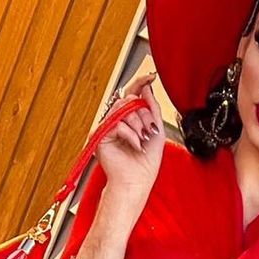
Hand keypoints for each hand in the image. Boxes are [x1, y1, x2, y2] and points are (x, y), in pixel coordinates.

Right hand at [92, 71, 164, 205]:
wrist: (136, 182)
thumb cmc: (145, 163)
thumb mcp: (157, 131)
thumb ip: (153, 108)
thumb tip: (147, 88)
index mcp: (131, 119)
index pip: (133, 94)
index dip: (140, 83)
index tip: (150, 76)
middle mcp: (118, 121)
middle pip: (130, 100)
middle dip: (144, 115)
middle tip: (148, 131)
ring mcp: (108, 127)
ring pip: (123, 109)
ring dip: (138, 124)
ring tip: (142, 140)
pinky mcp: (101, 135)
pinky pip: (117, 123)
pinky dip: (130, 134)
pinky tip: (135, 144)